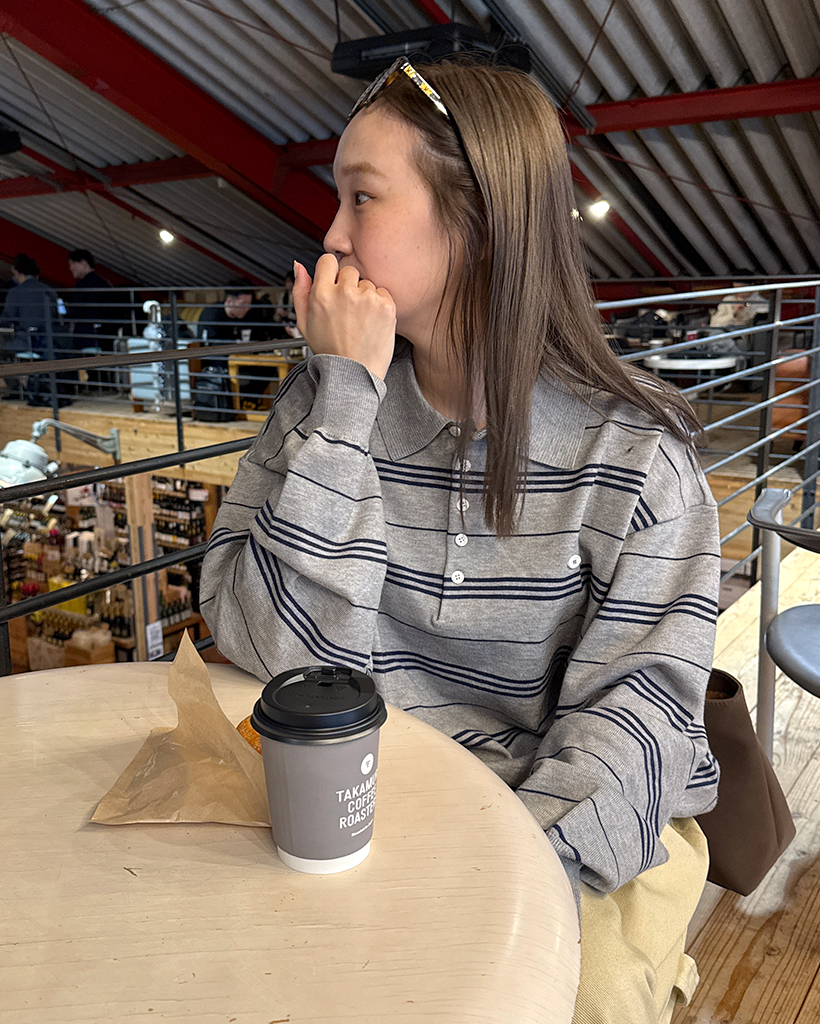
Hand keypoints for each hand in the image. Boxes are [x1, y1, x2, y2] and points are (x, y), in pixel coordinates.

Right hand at [292, 256, 395, 379]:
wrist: (354, 373)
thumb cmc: (330, 350)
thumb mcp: (304, 323)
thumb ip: (300, 291)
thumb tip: (299, 266)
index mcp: (322, 294)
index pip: (328, 261)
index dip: (331, 273)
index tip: (334, 285)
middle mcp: (345, 293)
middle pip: (349, 270)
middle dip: (349, 285)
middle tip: (348, 310)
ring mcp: (367, 298)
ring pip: (367, 283)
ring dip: (365, 296)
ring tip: (360, 320)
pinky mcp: (386, 305)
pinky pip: (383, 293)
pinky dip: (380, 304)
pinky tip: (372, 321)